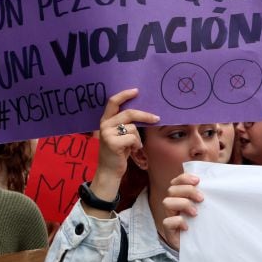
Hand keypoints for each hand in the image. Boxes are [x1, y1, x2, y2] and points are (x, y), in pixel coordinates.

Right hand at [89, 89, 158, 216]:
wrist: (109, 171)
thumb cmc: (118, 152)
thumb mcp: (120, 135)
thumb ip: (125, 123)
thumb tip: (143, 112)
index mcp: (105, 120)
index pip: (113, 102)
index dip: (124, 94)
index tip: (136, 90)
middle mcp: (104, 125)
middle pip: (128, 113)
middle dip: (145, 115)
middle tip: (156, 118)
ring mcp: (107, 134)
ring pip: (132, 128)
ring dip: (138, 138)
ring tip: (134, 146)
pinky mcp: (112, 143)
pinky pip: (132, 138)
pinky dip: (137, 144)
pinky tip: (132, 150)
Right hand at [162, 173, 203, 250]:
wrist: (202, 247)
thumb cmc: (204, 224)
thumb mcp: (206, 208)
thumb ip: (206, 197)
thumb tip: (217, 185)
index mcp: (181, 197)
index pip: (177, 181)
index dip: (184, 178)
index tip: (198, 180)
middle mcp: (173, 205)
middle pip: (172, 190)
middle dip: (188, 191)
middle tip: (201, 198)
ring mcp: (170, 217)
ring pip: (167, 202)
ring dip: (183, 204)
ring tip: (195, 213)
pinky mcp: (169, 231)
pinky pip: (167, 222)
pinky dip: (178, 221)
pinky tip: (187, 226)